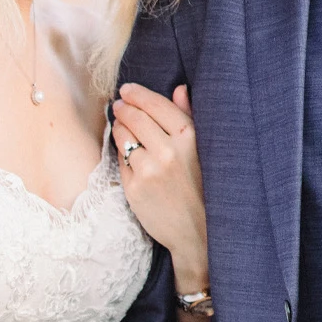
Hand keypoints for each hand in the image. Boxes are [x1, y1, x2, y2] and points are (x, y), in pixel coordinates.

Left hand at [113, 84, 208, 294]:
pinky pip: (120, 160)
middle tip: (119, 104)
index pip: (156, 105)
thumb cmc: (202, 188)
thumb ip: (189, 117)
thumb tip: (179, 89)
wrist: (197, 231)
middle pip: (135, 117)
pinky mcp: (134, 188)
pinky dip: (120, 151)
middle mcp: (167, 151)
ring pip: (124, 137)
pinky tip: (124, 148)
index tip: (127, 90)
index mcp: (189, 138)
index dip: (138, 94)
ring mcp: (148, 170)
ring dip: (119, 126)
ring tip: (120, 123)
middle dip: (124, 107)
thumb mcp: (203, 150)